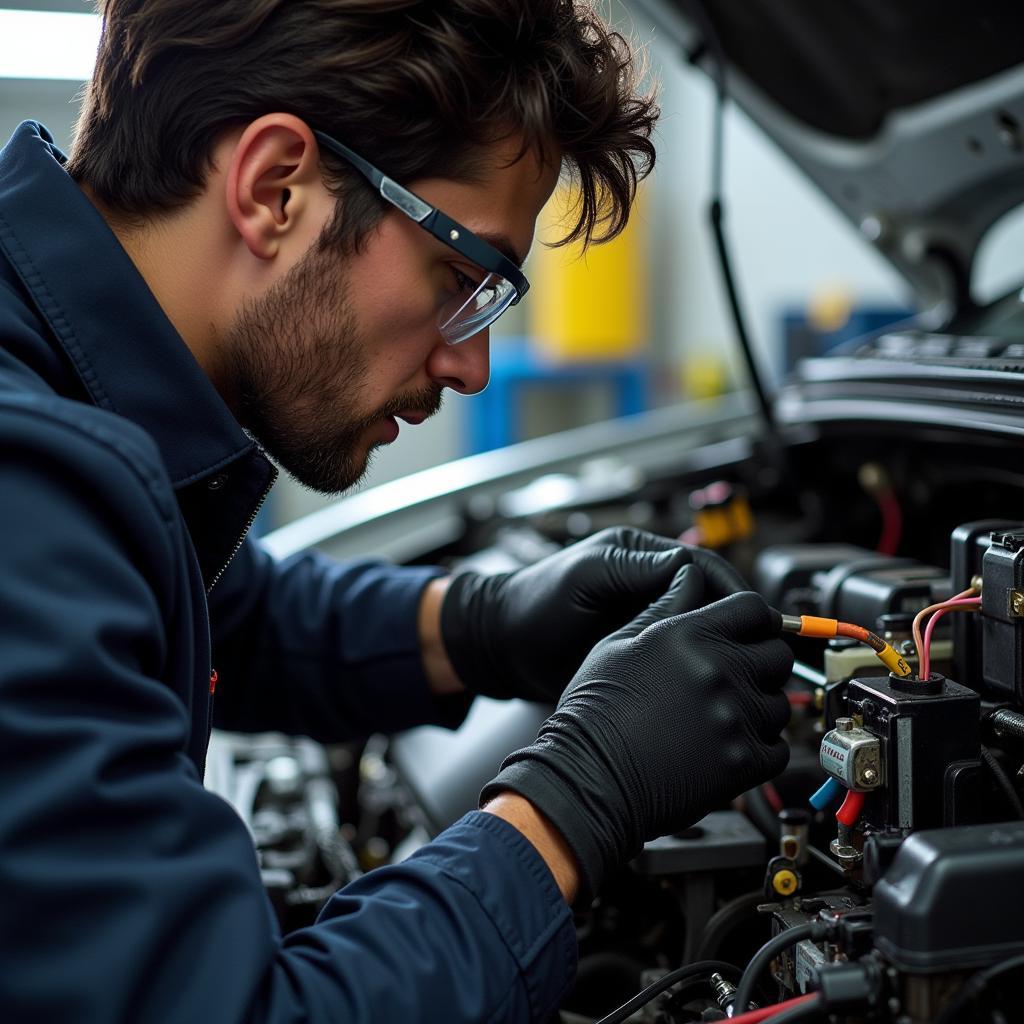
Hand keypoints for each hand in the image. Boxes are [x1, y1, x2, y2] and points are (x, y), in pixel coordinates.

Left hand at [439, 526, 747, 701]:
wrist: (501, 647)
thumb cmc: (533, 605)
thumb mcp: (586, 577)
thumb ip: (635, 569)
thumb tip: (690, 566)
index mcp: (637, 555)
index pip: (700, 565)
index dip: (729, 589)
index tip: (752, 615)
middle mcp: (646, 581)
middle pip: (708, 596)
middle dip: (734, 618)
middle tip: (760, 646)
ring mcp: (644, 614)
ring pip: (698, 625)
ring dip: (720, 641)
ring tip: (744, 666)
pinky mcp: (639, 646)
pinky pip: (679, 650)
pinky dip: (698, 661)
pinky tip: (711, 679)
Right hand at [480, 565, 792, 899]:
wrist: (589, 777)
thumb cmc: (594, 712)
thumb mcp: (618, 644)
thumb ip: (664, 608)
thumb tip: (690, 578)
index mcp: (687, 635)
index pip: (754, 608)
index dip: (756, 619)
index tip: (750, 633)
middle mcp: (718, 670)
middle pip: (778, 654)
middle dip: (762, 662)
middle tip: (737, 677)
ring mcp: (734, 717)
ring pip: (780, 703)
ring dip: (760, 708)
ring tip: (723, 717)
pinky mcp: (742, 761)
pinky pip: (777, 749)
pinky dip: (760, 749)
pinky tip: (727, 746)